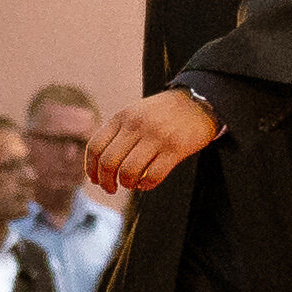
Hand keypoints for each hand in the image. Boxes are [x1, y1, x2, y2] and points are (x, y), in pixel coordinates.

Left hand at [87, 87, 220, 193]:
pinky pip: (153, 175)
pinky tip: (147, 183)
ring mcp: (157, 136)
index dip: (91, 168)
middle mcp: (137, 125)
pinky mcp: (176, 148)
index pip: (96, 147)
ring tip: (131, 185)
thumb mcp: (137, 113)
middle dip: (106, 181)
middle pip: (109, 161)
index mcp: (123, 116)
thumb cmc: (166, 113)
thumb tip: (100, 166)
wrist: (201, 102)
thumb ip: (119, 133)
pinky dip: (146, 185)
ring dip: (127, 184)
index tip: (95, 179)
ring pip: (129, 171)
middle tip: (111, 188)